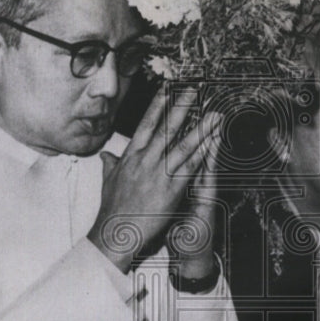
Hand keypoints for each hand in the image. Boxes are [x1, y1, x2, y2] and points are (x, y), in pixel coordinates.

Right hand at [88, 86, 221, 271]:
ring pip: (182, 145)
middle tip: (194, 90)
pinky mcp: (170, 189)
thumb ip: (110, 164)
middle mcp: (145, 161)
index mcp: (131, 156)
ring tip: (214, 115)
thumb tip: (106, 154)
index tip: (167, 89)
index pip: (146, 124)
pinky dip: (202, 155)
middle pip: (166, 129)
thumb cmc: (112, 208)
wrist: (115, 231)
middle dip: (181, 107)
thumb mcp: (109, 181)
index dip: (157, 106)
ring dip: (200, 129)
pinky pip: (190, 168)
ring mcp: (158, 174)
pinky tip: (212, 144)